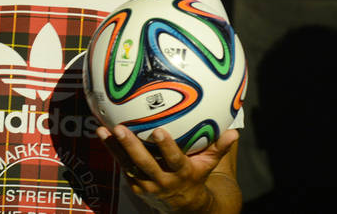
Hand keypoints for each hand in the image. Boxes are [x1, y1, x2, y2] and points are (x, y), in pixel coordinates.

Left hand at [96, 125, 238, 212]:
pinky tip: (101, 132)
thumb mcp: (208, 165)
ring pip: (127, 164)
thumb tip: (235, 132)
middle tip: (120, 129)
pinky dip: (111, 150)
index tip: (159, 131)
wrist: (183, 206)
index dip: (167, 147)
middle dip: (131, 146)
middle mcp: (162, 180)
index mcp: (181, 173)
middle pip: (144, 163)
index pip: (174, 160)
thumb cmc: (196, 176)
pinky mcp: (133, 183)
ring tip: (103, 129)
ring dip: (114, 147)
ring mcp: (145, 183)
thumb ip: (218, 148)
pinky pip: (121, 164)